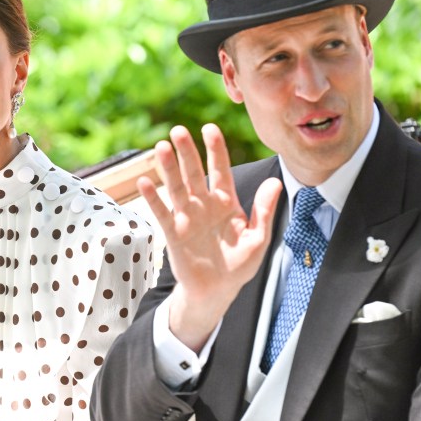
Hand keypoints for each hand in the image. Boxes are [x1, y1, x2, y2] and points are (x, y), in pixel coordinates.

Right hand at [138, 124, 281, 351]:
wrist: (216, 291)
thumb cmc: (239, 266)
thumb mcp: (258, 240)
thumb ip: (264, 212)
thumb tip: (275, 183)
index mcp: (226, 203)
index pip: (220, 170)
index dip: (215, 150)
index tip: (210, 129)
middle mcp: (204, 205)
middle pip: (194, 173)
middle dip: (187, 152)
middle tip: (178, 131)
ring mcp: (187, 217)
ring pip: (176, 188)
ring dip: (168, 168)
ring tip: (161, 148)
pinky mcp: (173, 233)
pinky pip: (161, 212)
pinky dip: (153, 198)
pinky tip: (144, 181)